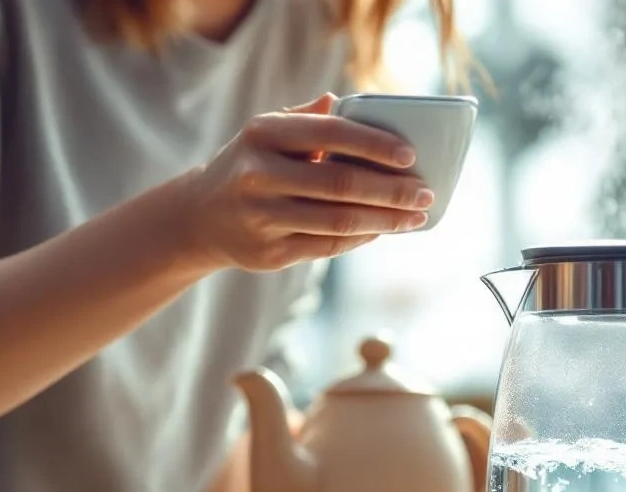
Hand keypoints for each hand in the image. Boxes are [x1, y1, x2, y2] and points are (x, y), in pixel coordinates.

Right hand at [175, 93, 432, 271]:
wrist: (201, 217)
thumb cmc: (251, 165)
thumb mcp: (267, 133)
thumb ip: (307, 119)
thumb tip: (348, 103)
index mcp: (262, 134)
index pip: (331, 134)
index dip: (375, 145)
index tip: (411, 156)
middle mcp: (258, 175)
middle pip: (341, 184)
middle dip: (392, 191)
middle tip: (425, 194)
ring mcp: (261, 218)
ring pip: (339, 221)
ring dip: (386, 221)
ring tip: (415, 217)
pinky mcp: (269, 254)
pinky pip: (327, 247)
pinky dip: (361, 238)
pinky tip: (382, 231)